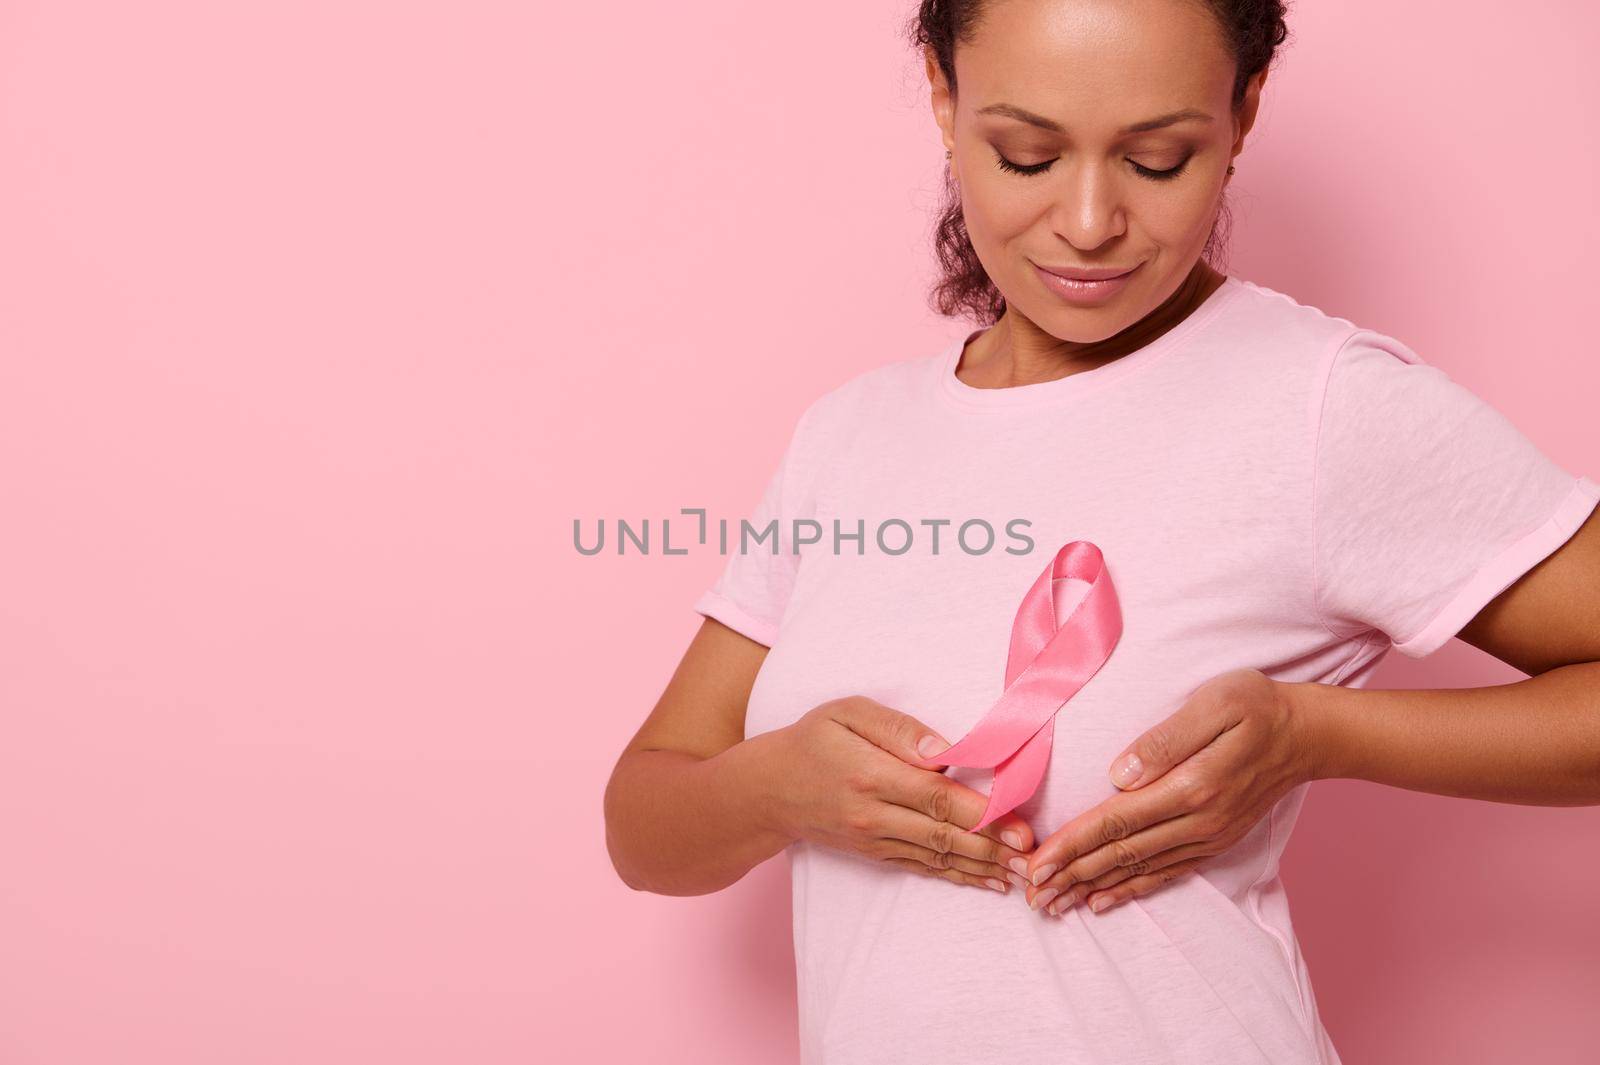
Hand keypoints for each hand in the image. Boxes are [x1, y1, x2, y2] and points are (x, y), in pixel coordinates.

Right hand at [769, 695, 1038, 895]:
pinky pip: (921, 867)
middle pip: (943, 835)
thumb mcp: (846, 713)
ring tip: (1022, 876)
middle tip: (1035, 856)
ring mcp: (874, 840)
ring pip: (937, 857)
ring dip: (982, 868)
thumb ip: (896, 728)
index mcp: (871, 775)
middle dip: (993, 848)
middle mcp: (874, 815)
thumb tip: (943, 749)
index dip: (981, 814)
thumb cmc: (811, 740)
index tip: (1019, 824)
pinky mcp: (874, 854)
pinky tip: (986, 881)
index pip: (936, 797)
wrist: (768, 789)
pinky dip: (956, 876)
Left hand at [1022, 668, 1315, 915]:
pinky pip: (1165, 873)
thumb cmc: (1256, 706)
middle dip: (1071, 874)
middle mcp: (1198, 821)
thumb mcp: (1214, 705)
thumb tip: (1118, 774)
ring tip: (1053, 904)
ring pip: (1138, 869)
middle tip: (1030, 894)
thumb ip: (1164, 740)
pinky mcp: (1214, 841)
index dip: (1073, 843)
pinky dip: (1130, 889)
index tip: (1038, 862)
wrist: (1308, 734)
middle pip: (1120, 853)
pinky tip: (1102, 901)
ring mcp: (1207, 836)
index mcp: (1190, 786)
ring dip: (1091, 887)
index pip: (1116, 819)